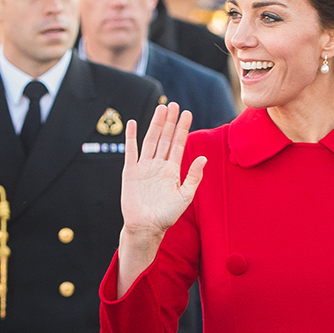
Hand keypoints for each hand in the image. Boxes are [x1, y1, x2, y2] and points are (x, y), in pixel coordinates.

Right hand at [117, 105, 206, 295]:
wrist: (146, 227)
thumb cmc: (166, 216)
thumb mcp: (185, 197)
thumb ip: (193, 177)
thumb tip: (203, 159)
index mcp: (172, 171)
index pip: (178, 144)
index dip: (182, 129)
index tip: (187, 113)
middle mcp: (158, 166)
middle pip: (165, 138)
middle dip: (170, 122)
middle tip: (175, 105)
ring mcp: (144, 167)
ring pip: (150, 140)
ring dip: (156, 124)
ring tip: (161, 108)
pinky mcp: (130, 172)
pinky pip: (131, 151)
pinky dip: (132, 137)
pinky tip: (134, 123)